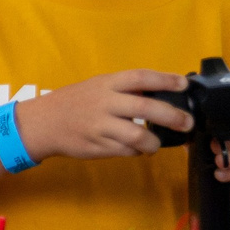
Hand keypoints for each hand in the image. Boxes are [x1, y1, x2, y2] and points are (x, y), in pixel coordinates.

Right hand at [12, 71, 189, 161]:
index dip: (165, 80)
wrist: (42, 123)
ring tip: (156, 143)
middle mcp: (104, 103)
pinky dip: (136, 151)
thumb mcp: (97, 86)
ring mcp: (100, 126)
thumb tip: (164, 95)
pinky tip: (134, 148)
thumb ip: (125, 90)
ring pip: (138, 136)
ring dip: (154, 142)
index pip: (140, 78)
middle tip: (186, 123)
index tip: (184, 85)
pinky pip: (126, 151)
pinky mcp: (97, 146)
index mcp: (106, 84)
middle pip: (146, 108)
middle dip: (172, 117)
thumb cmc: (75, 102)